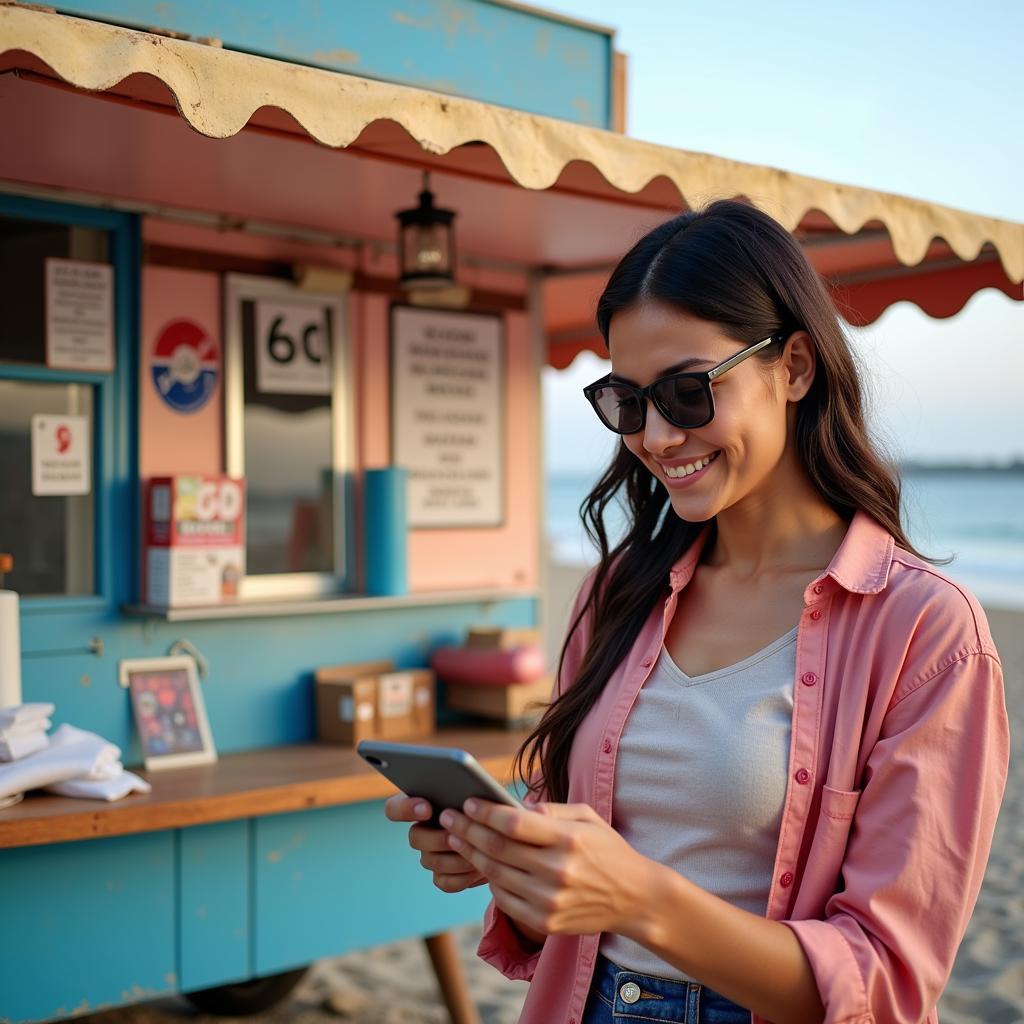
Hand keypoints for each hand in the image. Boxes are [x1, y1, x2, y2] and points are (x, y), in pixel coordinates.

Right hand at [384, 794, 486, 893]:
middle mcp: (421, 831)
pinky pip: (446, 882)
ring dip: (455, 858)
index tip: (427, 808)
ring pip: (431, 861)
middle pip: (414, 838)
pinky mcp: (443, 877)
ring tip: (477, 852)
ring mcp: (430, 856)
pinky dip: (463, 876)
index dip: (405, 809)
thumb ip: (464, 792)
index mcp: (422, 804)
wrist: (503, 836)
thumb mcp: (478, 793)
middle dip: (437, 838)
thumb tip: (463, 794)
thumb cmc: (489, 807)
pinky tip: (480, 868)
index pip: (394, 808)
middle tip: (457, 836)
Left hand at [439, 798, 651, 938]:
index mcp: (568, 840)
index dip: (486, 812)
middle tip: (448, 817)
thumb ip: (551, 810)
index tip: (467, 802)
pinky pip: (505, 899)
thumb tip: (516, 805)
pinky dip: (489, 880)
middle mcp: (557, 871)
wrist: (635, 898)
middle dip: (468, 830)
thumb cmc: (608, 850)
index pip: (514, 824)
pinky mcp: (545, 922)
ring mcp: (549, 900)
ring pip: (496, 874)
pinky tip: (482, 865)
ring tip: (457, 839)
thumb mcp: (587, 817)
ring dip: (471, 854)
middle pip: (498, 848)